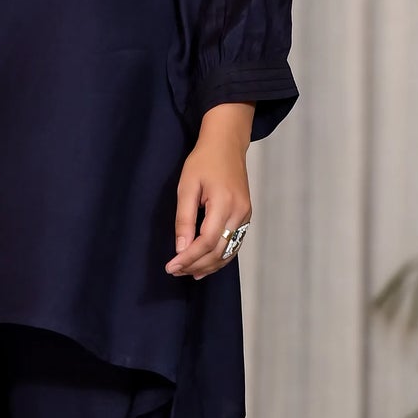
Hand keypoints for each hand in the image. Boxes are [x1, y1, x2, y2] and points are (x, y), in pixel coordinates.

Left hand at [166, 105, 254, 278]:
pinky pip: (234, 244)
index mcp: (224, 203)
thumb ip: (184, 219)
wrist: (226, 144)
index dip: (188, 258)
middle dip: (195, 264)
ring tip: (187, 272)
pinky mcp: (246, 216)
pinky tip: (205, 266)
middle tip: (174, 271)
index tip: (171, 266)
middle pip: (219, 250)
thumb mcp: (187, 186)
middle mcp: (240, 213)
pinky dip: (220, 257)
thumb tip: (181, 249)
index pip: (207, 241)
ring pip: (228, 251)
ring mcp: (246, 216)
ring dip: (208, 265)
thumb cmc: (203, 161)